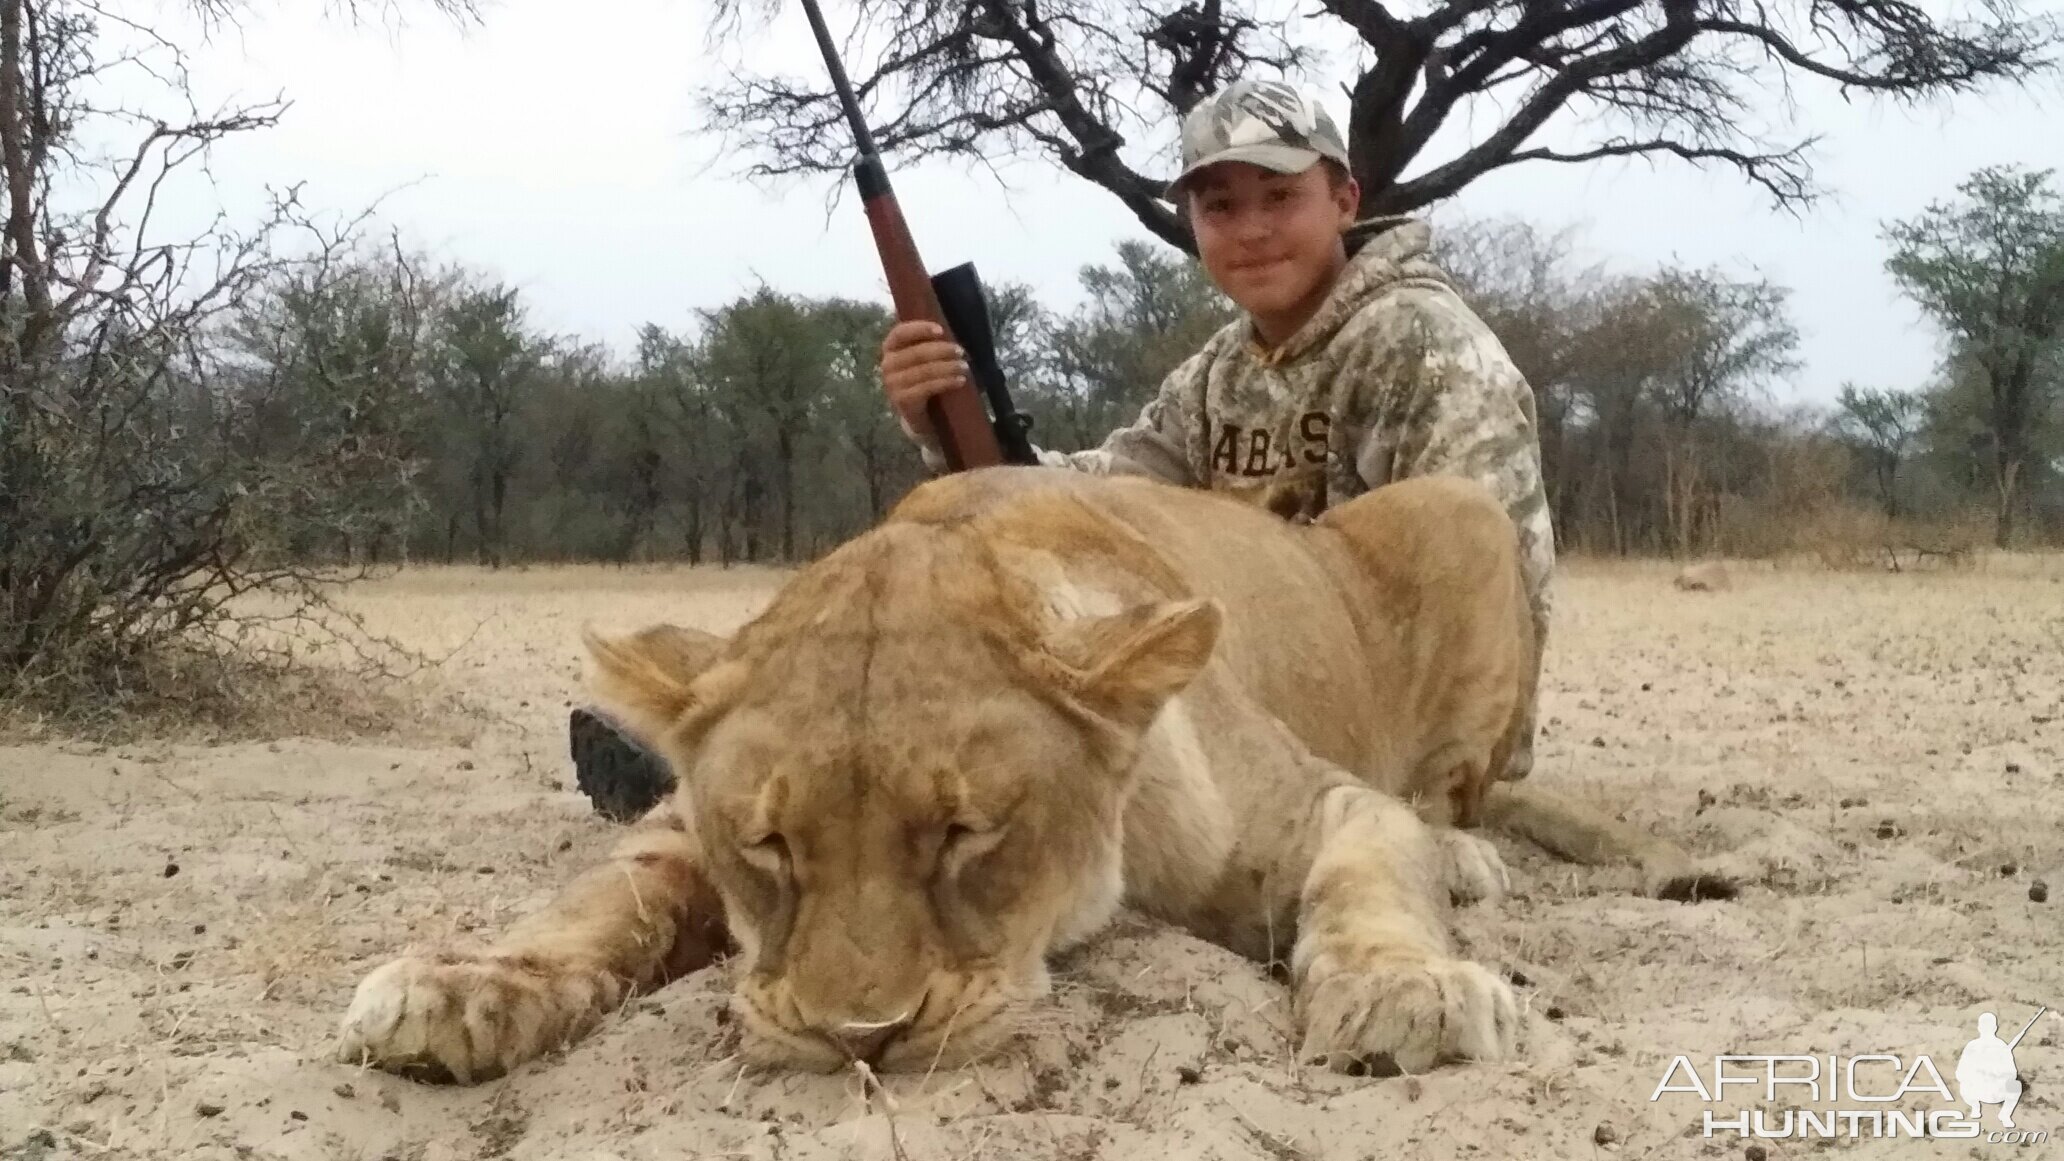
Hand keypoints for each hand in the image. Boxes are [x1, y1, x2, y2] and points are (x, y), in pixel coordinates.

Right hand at [879, 321, 967, 437]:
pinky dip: (946, 382)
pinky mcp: (902, 400)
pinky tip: (960, 380)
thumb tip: (949, 330)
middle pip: (917, 353)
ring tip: (964, 367)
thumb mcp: (921, 359)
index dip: (920, 329)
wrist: (916, 414)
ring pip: (925, 371)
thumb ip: (927, 343)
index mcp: (890, 348)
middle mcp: (887, 364)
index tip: (941, 331)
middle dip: (942, 350)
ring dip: (948, 367)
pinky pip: (927, 388)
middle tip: (961, 352)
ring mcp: (892, 384)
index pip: (900, 333)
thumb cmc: (922, 378)